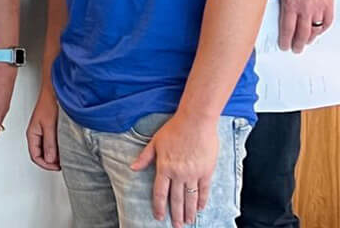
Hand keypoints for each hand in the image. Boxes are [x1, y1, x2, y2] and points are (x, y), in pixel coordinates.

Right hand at [26, 95, 59, 170]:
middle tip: (63, 164)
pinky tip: (66, 147)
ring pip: (47, 149)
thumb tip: (50, 159)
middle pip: (40, 155)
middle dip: (51, 162)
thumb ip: (49, 143)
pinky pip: (52, 143)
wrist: (55, 91)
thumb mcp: (49, 126)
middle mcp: (36, 134)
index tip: (58, 167)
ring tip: (66, 157)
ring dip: (55, 155)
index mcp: (32, 134)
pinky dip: (59, 148)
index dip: (46, 165)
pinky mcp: (50, 128)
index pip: (35, 156)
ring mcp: (43, 131)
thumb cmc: (49, 103)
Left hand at [130, 112, 219, 226]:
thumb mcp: (154, 142)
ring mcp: (194, 173)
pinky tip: (200, 208)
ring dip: (188, 211)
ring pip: (190, 197)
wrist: (196, 122)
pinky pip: (204, 190)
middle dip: (175, 214)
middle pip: (176, 199)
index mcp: (164, 167)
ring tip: (188, 221)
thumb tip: (132, 168)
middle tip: (176, 226)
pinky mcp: (206, 171)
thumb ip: (145, 157)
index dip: (159, 206)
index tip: (159, 217)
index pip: (160, 192)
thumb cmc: (174, 129)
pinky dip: (202, 200)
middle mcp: (179, 173)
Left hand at [277, 0, 334, 52]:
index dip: (285, 40)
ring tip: (306, 42)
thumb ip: (282, 1)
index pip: (287, 29)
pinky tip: (319, 31)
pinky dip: (323, 28)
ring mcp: (318, 6)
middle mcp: (305, 8)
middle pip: (301, 33)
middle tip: (295, 49)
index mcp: (290, 4)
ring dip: (310, 38)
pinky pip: (327, 21)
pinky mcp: (328, 3)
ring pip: (315, 29)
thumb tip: (279, 12)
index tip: (284, 46)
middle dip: (297, 44)